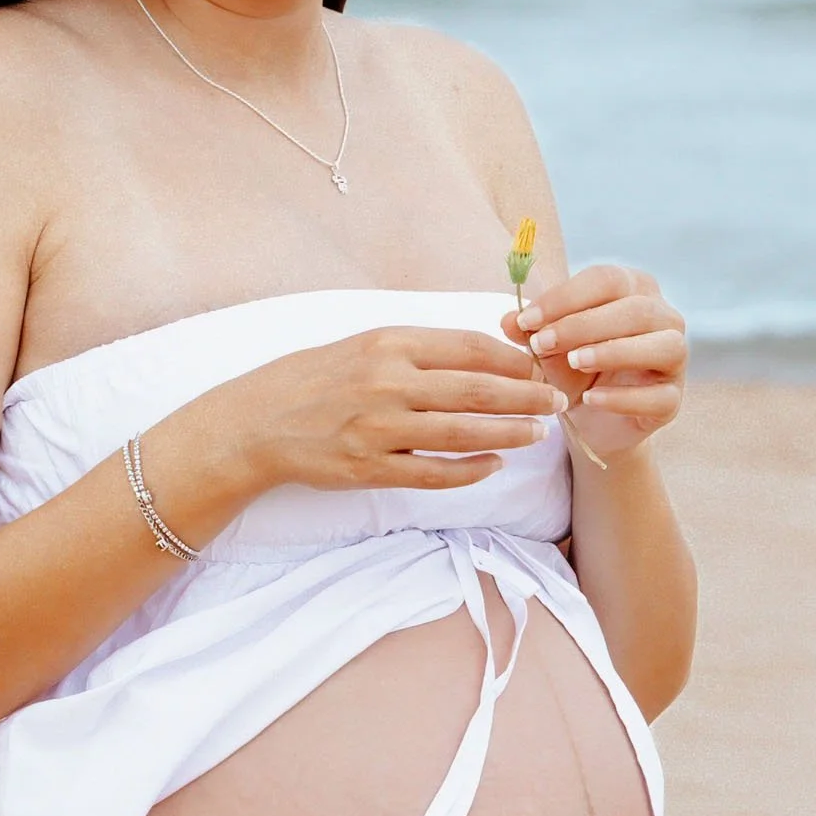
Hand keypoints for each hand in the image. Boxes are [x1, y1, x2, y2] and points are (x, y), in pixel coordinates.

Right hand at [201, 325, 569, 494]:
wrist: (257, 421)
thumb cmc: (317, 378)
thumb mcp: (365, 344)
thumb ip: (419, 348)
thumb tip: (483, 352)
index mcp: (389, 342)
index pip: (469, 347)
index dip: (513, 359)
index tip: (541, 365)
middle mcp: (387, 382)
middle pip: (477, 390)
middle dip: (527, 397)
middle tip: (558, 402)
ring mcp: (379, 428)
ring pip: (463, 432)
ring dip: (509, 433)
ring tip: (539, 433)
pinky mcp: (370, 467)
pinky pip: (433, 472)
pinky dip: (471, 469)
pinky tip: (495, 464)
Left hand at [502, 264, 686, 461]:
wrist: (591, 421)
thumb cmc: (573, 370)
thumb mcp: (547, 347)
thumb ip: (531, 330)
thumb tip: (508, 320)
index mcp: (634, 289)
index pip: (605, 280)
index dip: (565, 298)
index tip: (526, 320)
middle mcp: (663, 317)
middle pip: (635, 309)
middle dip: (584, 324)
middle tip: (542, 343)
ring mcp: (675, 359)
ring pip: (663, 345)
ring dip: (615, 351)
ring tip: (574, 362)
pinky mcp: (673, 399)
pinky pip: (658, 396)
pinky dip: (623, 398)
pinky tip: (592, 399)